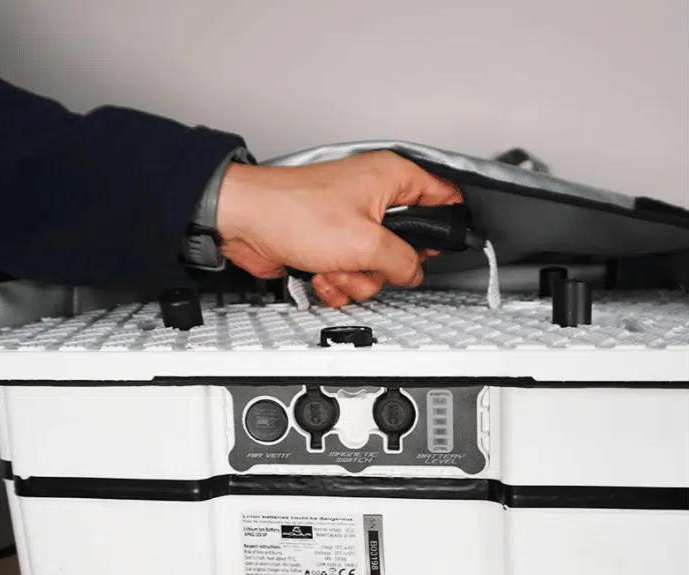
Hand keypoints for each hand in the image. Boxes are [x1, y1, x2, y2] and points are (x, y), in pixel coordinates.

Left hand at [216, 150, 461, 306]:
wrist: (243, 223)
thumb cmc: (293, 212)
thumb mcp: (364, 243)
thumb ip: (402, 261)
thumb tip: (415, 272)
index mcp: (391, 178)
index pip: (441, 197)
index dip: (445, 227)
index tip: (440, 249)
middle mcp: (372, 198)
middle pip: (405, 248)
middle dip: (381, 268)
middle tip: (364, 261)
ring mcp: (350, 224)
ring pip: (375, 268)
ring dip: (353, 279)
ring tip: (331, 267)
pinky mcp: (330, 246)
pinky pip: (349, 275)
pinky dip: (335, 283)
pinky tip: (319, 274)